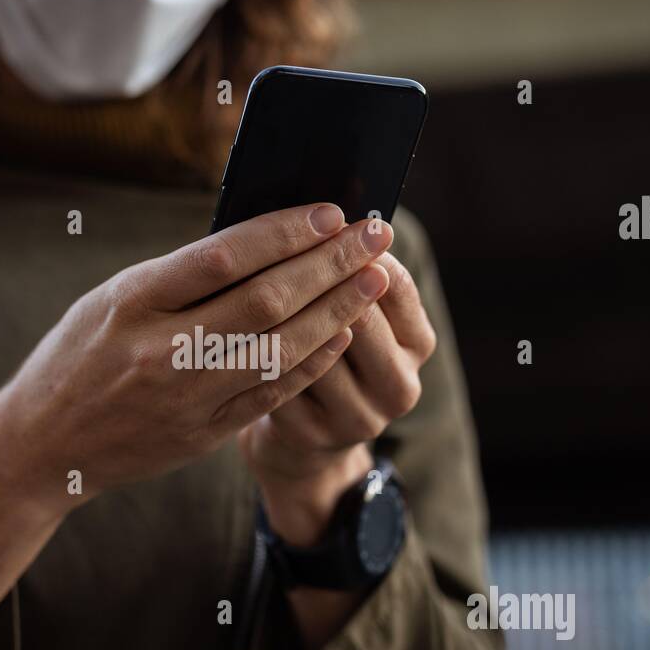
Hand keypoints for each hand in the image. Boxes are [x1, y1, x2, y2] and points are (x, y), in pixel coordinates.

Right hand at [0, 202, 391, 649]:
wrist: (43, 447)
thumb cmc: (77, 356)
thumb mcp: (110, 299)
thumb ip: (180, 276)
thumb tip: (268, 239)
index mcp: (131, 302)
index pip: (224, 256)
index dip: (285, 230)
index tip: (330, 209)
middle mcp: (160, 350)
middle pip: (265, 300)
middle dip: (329, 264)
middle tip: (375, 234)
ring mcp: (184, 398)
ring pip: (279, 349)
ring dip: (336, 310)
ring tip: (375, 279)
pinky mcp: (202, 434)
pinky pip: (272, 394)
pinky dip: (312, 361)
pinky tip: (344, 333)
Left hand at [238, 241, 436, 649]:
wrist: (306, 434)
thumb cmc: (323, 347)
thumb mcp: (355, 314)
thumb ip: (340, 273)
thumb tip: (315, 214)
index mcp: (418, 342)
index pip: (396, 284)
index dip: (357, 249)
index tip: (328, 215)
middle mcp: (399, 385)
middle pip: (359, 318)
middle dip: (320, 273)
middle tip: (286, 237)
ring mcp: (357, 417)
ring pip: (315, 349)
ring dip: (284, 307)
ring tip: (249, 270)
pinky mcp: (310, 435)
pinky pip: (278, 380)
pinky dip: (255, 345)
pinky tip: (231, 320)